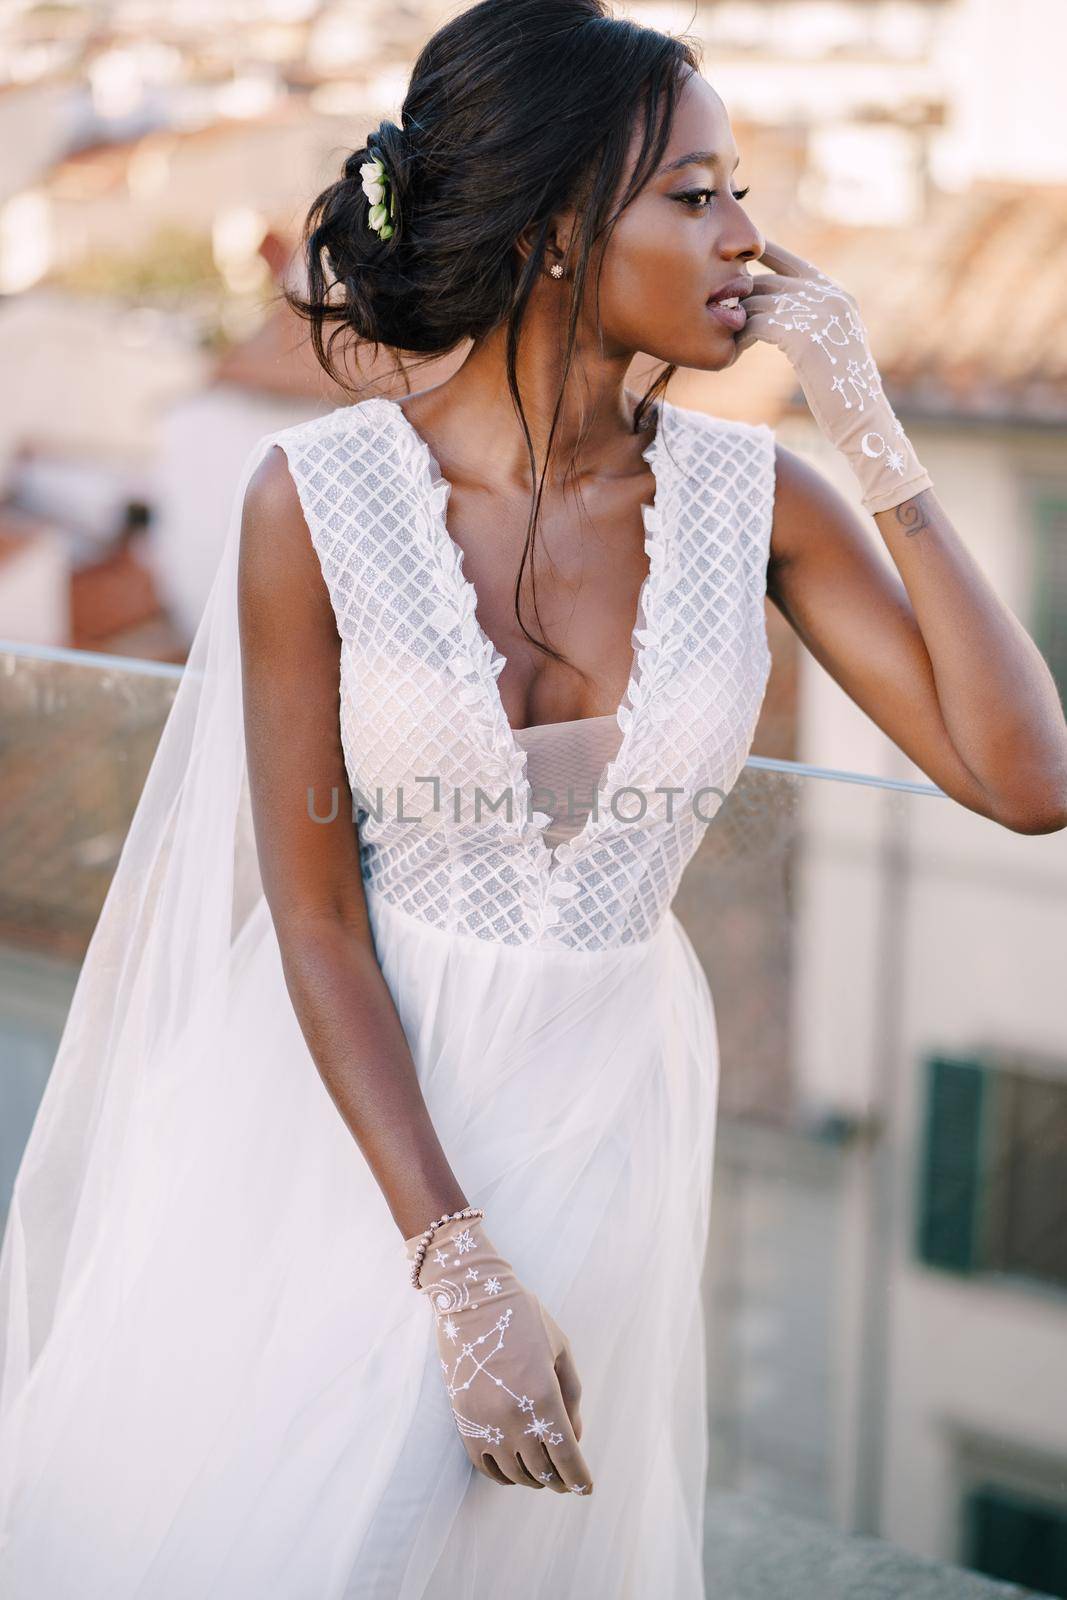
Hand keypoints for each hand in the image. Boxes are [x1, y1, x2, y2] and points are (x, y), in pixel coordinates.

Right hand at [403, 1215, 593, 1495]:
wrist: (472, 1300)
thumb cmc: (525, 1319)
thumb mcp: (560, 1351)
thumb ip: (572, 1397)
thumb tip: (576, 1437)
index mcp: (544, 1396)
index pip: (566, 1456)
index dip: (579, 1478)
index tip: (586, 1489)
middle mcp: (515, 1416)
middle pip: (543, 1470)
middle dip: (559, 1480)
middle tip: (566, 1481)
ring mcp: (486, 1422)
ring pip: (515, 1473)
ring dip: (533, 1480)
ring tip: (543, 1474)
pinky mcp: (464, 1422)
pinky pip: (485, 1466)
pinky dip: (503, 1476)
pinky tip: (514, 1470)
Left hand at [736, 239, 933, 514]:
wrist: (862, 419)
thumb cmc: (843, 392)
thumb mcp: (831, 345)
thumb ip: (810, 321)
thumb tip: (774, 313)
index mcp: (838, 295)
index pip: (794, 264)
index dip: (767, 256)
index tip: (740, 254)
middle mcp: (830, 296)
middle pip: (770, 283)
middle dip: (741, 296)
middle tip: (716, 309)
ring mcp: (818, 313)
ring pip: (759, 303)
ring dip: (737, 319)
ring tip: (723, 334)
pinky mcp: (803, 337)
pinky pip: (756, 325)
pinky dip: (740, 337)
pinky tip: (734, 352)